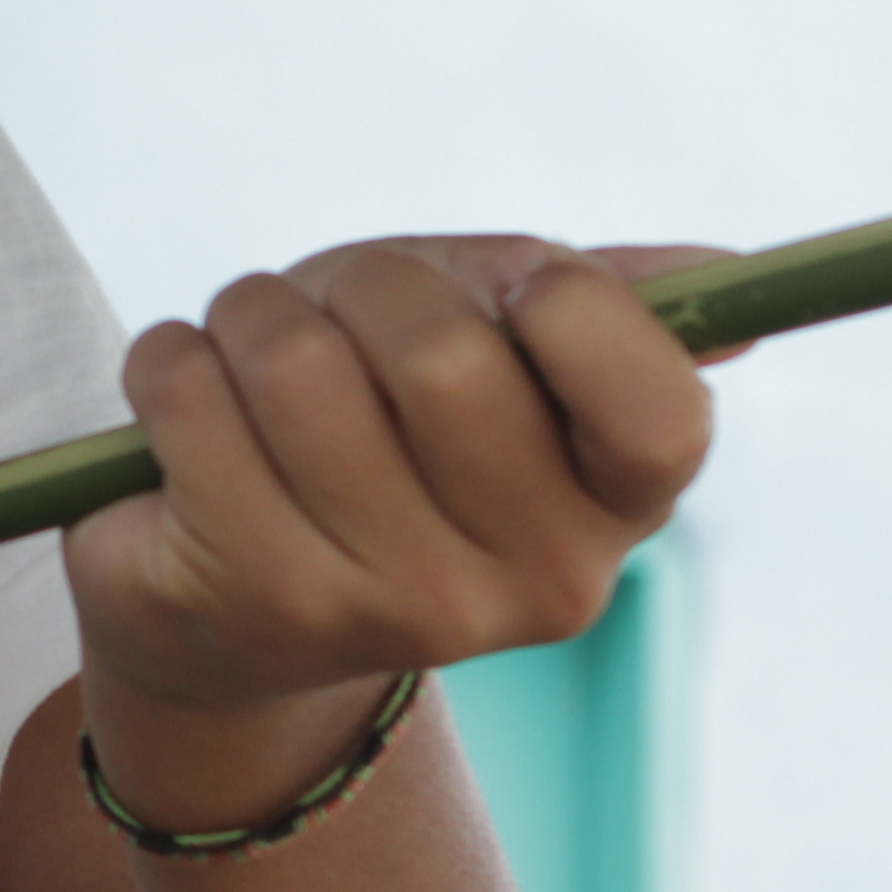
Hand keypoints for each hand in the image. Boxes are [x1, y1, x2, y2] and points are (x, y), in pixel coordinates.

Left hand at [62, 238, 715, 805]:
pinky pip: (188, 392)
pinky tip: (189, 413)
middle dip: (365, 287)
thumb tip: (720, 273)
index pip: (660, 409)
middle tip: (337, 319)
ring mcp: (391, 609)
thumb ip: (599, 302)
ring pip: (297, 362)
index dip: (573, 309)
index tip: (512, 288)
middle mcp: (531, 584)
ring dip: (252, 317)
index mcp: (618, 509)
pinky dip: (170, 362)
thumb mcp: (496, 346)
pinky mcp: (254, 600)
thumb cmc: (382, 435)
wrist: (227, 618)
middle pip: (444, 356)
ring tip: (253, 365)